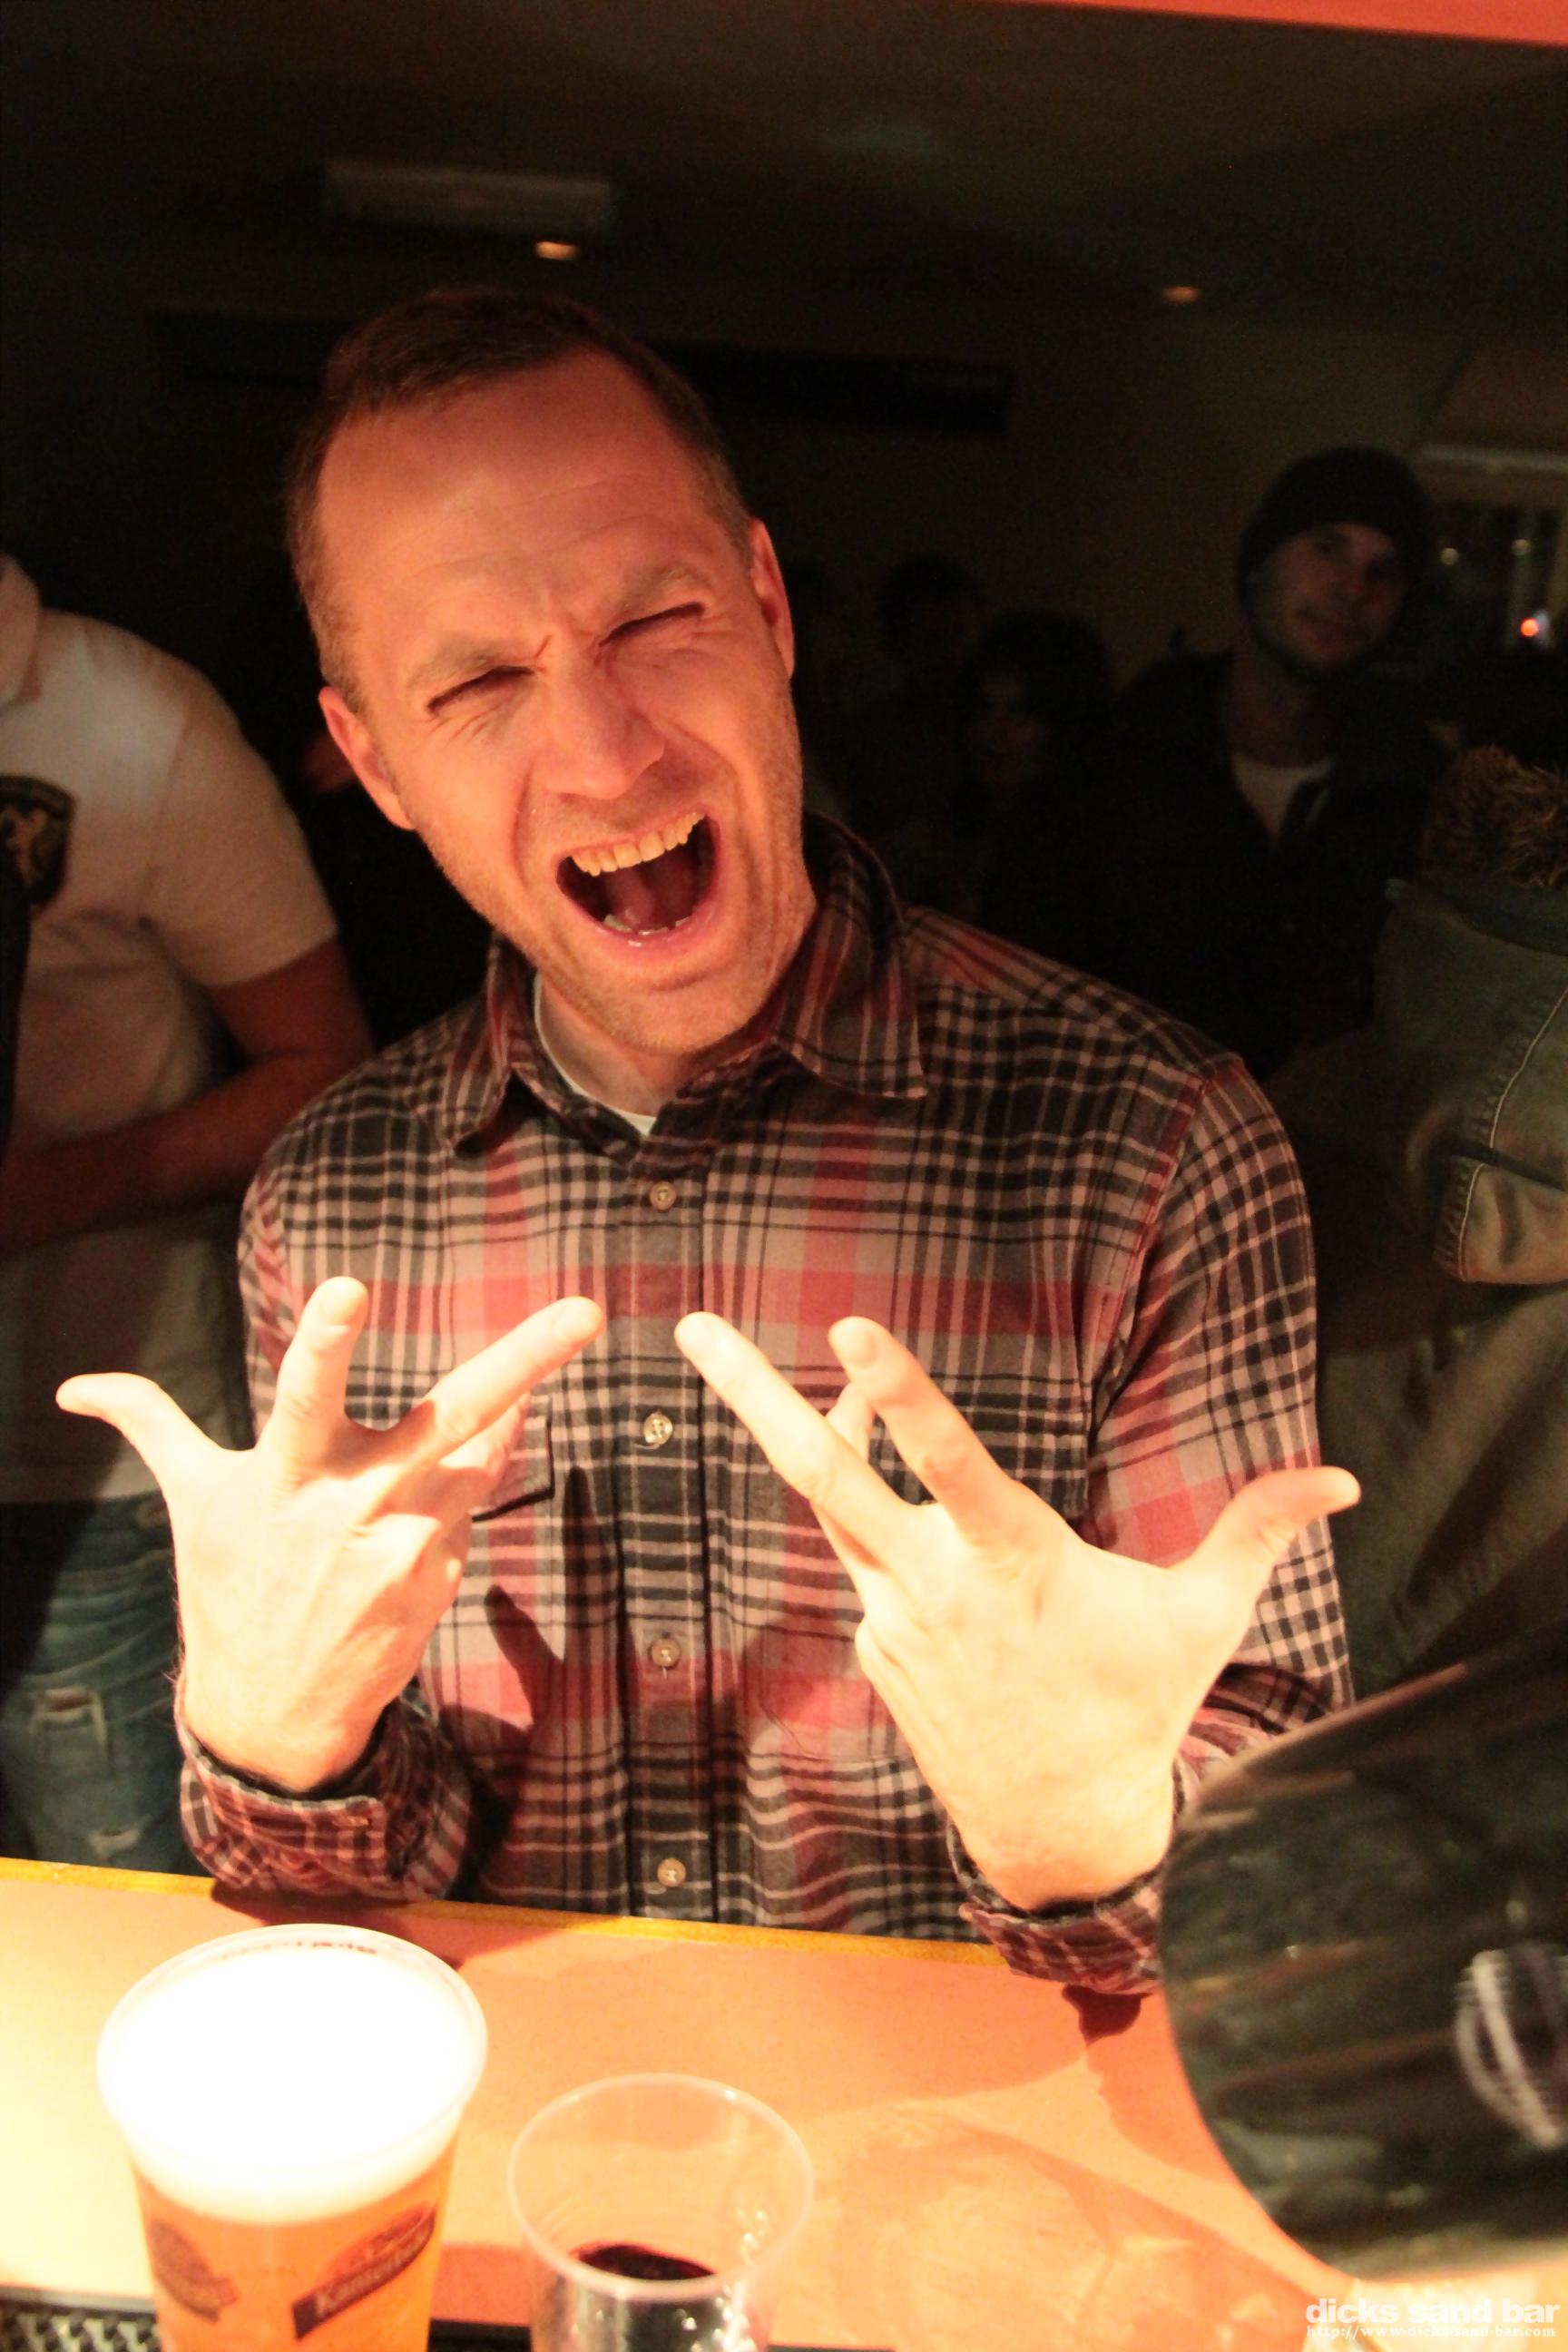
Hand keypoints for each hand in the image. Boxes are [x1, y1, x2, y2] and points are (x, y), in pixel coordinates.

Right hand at [58, 1279, 602, 1790]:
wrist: (275, 1709)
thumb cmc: (230, 1584)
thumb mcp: (190, 1501)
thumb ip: (151, 1424)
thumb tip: (74, 1387)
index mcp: (287, 1475)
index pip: (304, 1394)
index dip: (326, 1341)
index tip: (351, 1286)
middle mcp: (357, 1505)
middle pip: (449, 1418)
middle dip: (523, 1363)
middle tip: (585, 1312)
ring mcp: (411, 1544)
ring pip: (479, 1453)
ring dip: (508, 1409)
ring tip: (555, 1340)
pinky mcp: (443, 1575)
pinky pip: (469, 1501)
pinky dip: (463, 1477)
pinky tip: (444, 1476)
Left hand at [675, 1311, 1356, 1910]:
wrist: (1061, 1833)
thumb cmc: (1137, 1710)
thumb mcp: (1202, 1620)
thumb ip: (1256, 1532)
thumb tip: (1340, 1479)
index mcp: (1012, 1563)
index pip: (946, 1462)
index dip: (901, 1394)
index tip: (850, 1328)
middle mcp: (932, 1584)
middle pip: (825, 1476)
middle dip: (754, 1395)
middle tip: (693, 1326)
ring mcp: (890, 1618)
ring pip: (839, 1508)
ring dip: (824, 1434)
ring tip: (815, 1372)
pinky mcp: (874, 1646)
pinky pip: (867, 1565)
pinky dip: (883, 1525)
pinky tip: (930, 1535)